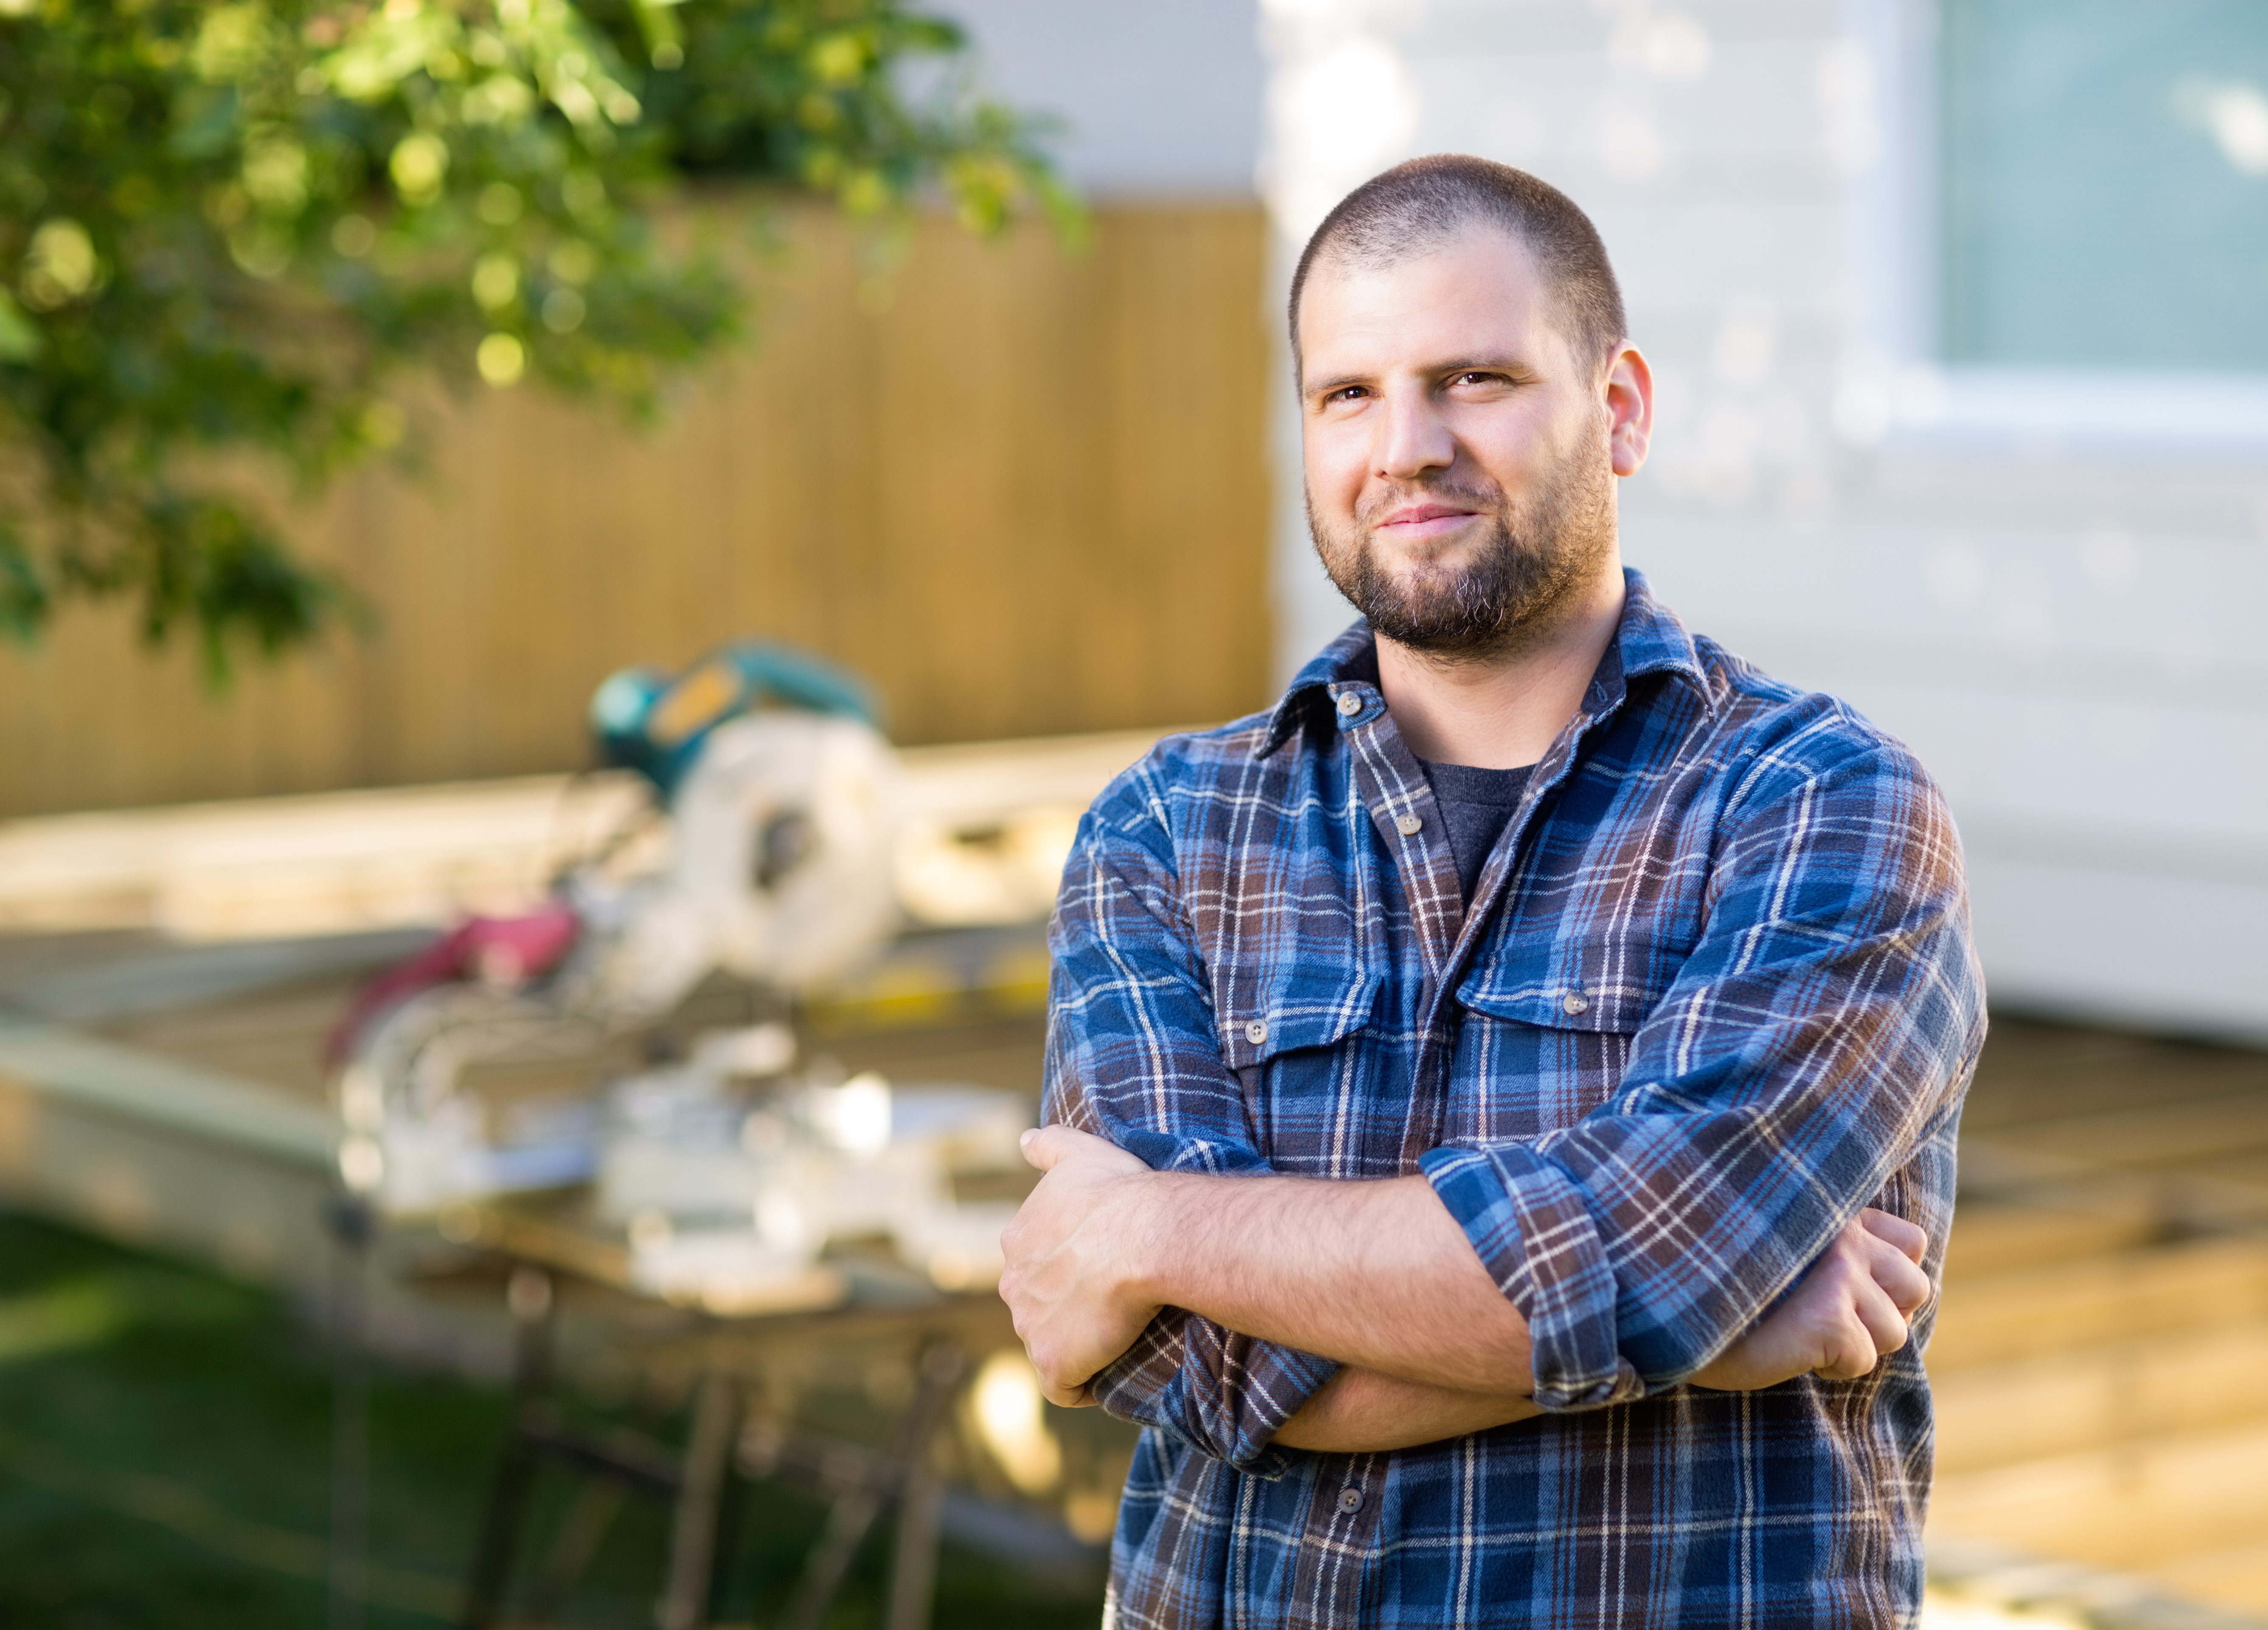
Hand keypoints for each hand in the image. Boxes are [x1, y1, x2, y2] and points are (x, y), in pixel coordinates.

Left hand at [997, 1124, 1162, 1406]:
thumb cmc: (1118, 1192)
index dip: (1066, 1269)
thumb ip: (1048, 1143)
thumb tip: (1024, 1139)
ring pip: (1049, 1344)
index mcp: (1016, 1240)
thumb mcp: (1080, 1151)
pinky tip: (1106, 1374)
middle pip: (1037, 1305)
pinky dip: (1080, 1384)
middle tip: (1113, 1303)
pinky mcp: (1053, 1363)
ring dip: (1075, 1344)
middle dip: (1066, 1308)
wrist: (1143, 1238)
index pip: (1034, 1263)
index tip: (1099, 1269)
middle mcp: (1012, 1285)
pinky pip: (1062, 1386)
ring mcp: (1029, 1327)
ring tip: (1117, 1336)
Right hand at [1689, 1209, 1929, 1389]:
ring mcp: (1839, 1275)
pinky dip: (1832, 1367)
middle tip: (1831, 1320)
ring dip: (1855, 1344)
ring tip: (1804, 1335)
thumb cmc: (1713, 1275)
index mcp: (1831, 1210)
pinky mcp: (1829, 1318)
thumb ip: (1827, 1248)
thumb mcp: (1777, 1244)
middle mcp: (1843, 1236)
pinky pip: (1863, 1359)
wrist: (1666, 1301)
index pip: (1909, 1241)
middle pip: (1915, 1287)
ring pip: (1894, 1331)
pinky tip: (1791, 1350)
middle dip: (1882, 1314)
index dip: (1890, 1274)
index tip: (1848, 1290)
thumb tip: (1886, 1285)